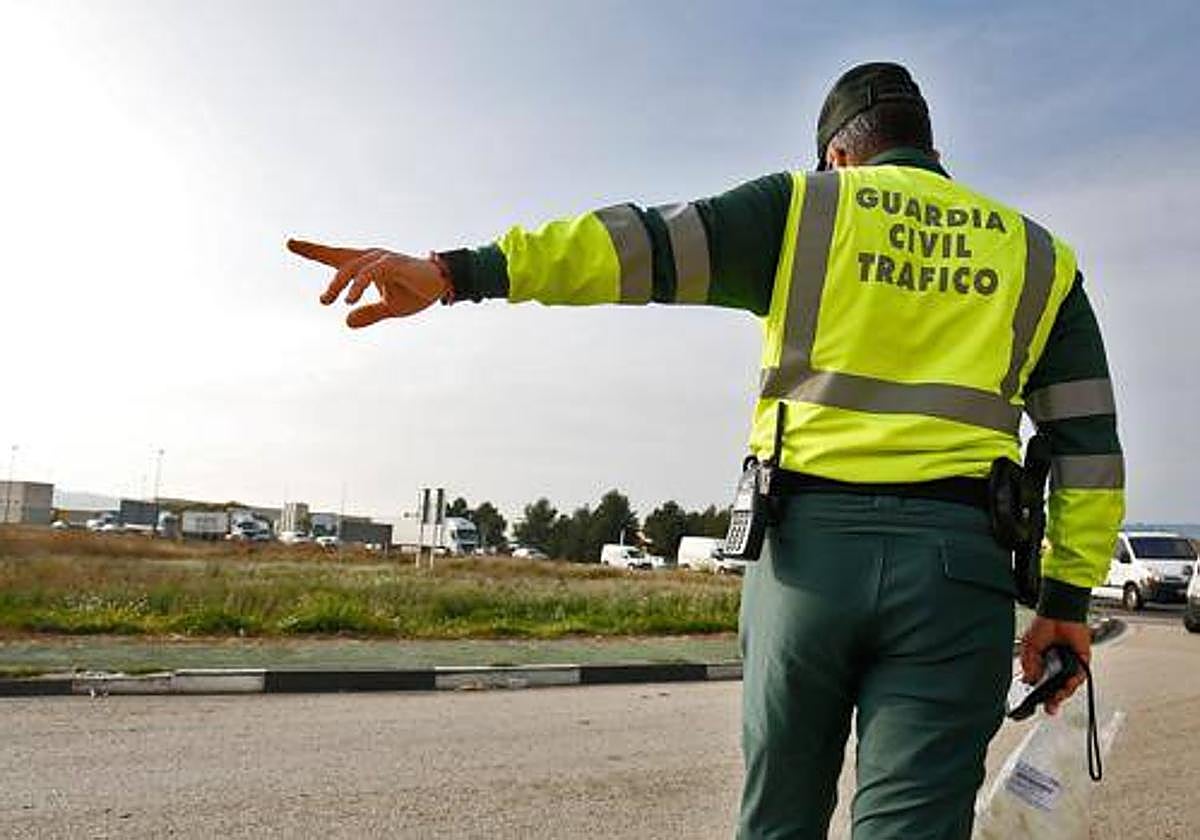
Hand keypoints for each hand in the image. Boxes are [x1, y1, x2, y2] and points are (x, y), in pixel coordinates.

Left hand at [287, 239, 448, 328]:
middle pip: (338, 257)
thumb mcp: (390, 308)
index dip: (313, 250)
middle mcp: (371, 257)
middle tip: (311, 291)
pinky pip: (370, 272)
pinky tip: (349, 299)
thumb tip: (346, 322)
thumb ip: (369, 313)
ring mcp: (382, 259)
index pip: (336, 256)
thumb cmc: (415, 292)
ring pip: (352, 267)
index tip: (290, 243)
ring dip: (337, 285)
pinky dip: (358, 285)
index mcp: (367, 265)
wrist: (442, 286)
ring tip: (326, 301)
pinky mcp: (393, 263)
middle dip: (316, 256)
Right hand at [1019, 615, 1090, 714]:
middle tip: (1049, 707)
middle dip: (1052, 701)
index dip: (1038, 695)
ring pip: (1068, 686)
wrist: (1058, 614)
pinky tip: (1066, 684)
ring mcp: (1069, 665)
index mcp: (1042, 665)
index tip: (1033, 704)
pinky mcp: (1081, 662)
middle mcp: (1056, 667)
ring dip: (1063, 693)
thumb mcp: (1029, 648)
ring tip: (1056, 697)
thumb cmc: (1044, 626)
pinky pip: (1079, 676)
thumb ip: (1029, 665)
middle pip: (1056, 689)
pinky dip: (1073, 682)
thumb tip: (1030, 680)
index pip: (1040, 685)